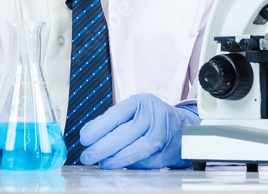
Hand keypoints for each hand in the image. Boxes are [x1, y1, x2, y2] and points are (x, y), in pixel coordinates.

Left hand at [78, 93, 198, 168]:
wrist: (182, 129)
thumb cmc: (151, 120)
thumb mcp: (133, 111)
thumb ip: (111, 120)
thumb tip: (88, 132)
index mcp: (142, 102)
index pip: (117, 114)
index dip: (99, 128)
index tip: (84, 138)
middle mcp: (154, 116)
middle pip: (126, 133)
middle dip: (103, 147)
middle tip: (87, 156)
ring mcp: (163, 136)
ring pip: (136, 149)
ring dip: (115, 159)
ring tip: (101, 163)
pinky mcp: (166, 154)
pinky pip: (144, 162)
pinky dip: (128, 164)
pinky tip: (117, 165)